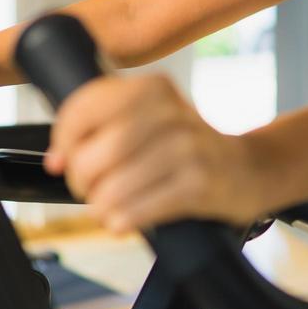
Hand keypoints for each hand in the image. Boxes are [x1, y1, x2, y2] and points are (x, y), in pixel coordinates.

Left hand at [42, 73, 268, 233]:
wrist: (249, 169)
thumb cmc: (187, 148)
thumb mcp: (152, 119)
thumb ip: (104, 126)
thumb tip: (58, 159)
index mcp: (152, 88)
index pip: (84, 107)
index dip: (62, 140)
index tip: (60, 161)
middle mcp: (170, 112)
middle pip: (95, 153)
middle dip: (81, 180)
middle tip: (89, 190)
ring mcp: (188, 148)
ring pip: (114, 186)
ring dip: (101, 206)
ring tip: (108, 209)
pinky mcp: (200, 184)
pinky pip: (142, 209)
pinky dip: (124, 219)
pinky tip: (124, 220)